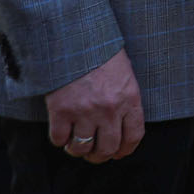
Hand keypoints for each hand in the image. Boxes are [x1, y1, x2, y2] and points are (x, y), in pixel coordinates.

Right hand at [46, 49, 143, 163]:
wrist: (76, 38)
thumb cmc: (101, 53)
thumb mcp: (124, 74)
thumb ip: (125, 99)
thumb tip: (122, 124)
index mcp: (129, 98)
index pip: (134, 136)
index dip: (125, 150)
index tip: (119, 153)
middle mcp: (109, 109)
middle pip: (107, 148)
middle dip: (100, 156)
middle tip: (94, 153)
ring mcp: (84, 111)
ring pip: (82, 148)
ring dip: (78, 149)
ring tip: (76, 143)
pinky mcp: (61, 111)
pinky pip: (59, 139)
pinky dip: (59, 140)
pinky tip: (61, 131)